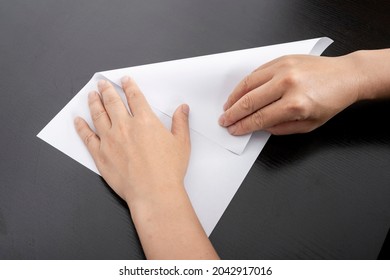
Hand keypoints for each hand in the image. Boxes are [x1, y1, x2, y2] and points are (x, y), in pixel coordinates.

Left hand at [74, 77, 190, 205]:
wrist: (153, 192)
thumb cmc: (168, 170)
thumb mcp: (181, 143)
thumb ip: (181, 123)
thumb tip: (183, 109)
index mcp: (145, 121)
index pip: (135, 97)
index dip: (129, 86)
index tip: (125, 80)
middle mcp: (125, 126)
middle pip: (113, 102)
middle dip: (107, 90)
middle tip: (102, 84)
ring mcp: (110, 140)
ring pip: (98, 115)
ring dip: (94, 102)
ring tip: (91, 95)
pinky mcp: (101, 154)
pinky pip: (87, 137)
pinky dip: (81, 127)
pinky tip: (78, 121)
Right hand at [219, 54, 362, 134]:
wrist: (345, 76)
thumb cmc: (330, 101)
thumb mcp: (308, 125)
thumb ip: (281, 128)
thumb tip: (260, 126)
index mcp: (295, 105)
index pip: (259, 118)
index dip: (243, 126)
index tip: (234, 130)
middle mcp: (287, 85)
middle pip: (249, 102)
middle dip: (233, 114)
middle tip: (224, 120)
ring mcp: (283, 69)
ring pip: (248, 84)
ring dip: (234, 98)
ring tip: (227, 107)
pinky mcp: (282, 59)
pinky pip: (256, 72)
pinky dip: (244, 84)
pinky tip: (239, 92)